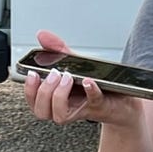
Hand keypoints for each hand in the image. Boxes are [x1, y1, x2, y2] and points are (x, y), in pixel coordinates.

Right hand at [22, 29, 141, 129]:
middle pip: (42, 111)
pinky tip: (88, 81)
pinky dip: (90, 91)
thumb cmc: (97, 86)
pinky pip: (93, 101)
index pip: (34, 101)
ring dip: (59, 96)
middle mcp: (65, 108)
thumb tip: (42, 35)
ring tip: (67, 78)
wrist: (123, 99)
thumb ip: (58, 51)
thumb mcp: (76, 64)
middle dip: (44, 91)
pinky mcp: (99, 106)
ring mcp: (81, 109)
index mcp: (56, 98)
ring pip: (59, 116)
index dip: (29, 90)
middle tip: (55, 74)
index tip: (32, 74)